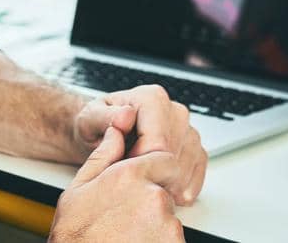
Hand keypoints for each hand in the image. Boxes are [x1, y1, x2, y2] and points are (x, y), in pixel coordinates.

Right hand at [48, 127, 184, 242]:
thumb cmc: (76, 236)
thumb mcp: (78, 190)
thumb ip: (103, 156)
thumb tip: (116, 133)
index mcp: (130, 175)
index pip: (166, 161)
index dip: (157, 172)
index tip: (148, 184)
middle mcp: (154, 197)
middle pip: (166, 192)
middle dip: (152, 203)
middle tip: (128, 219)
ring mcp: (166, 225)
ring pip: (170, 219)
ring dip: (156, 226)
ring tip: (129, 235)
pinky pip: (172, 239)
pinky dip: (159, 242)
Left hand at [72, 86, 205, 205]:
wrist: (103, 133)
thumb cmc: (97, 126)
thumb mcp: (90, 119)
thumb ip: (104, 117)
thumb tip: (126, 115)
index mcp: (152, 98)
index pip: (159, 142)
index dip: (140, 164)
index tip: (124, 171)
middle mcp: (175, 111)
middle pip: (175, 156)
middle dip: (152, 175)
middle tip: (131, 180)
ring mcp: (187, 129)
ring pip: (187, 166)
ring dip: (167, 183)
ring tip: (143, 183)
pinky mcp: (194, 147)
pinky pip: (197, 171)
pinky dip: (182, 187)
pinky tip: (164, 189)